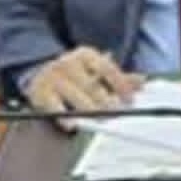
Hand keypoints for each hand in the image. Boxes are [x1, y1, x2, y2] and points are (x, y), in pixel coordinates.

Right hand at [24, 48, 141, 113]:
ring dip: (90, 112)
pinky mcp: (40, 93)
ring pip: (76, 98)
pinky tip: (74, 125)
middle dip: (107, 103)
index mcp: (85, 55)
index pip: (107, 68)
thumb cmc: (73, 74)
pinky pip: (55, 108)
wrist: (38, 73)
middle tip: (117, 115)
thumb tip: (142, 81)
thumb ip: (118, 77)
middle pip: (92, 86)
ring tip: (101, 122)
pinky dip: (66, 118)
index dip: (120, 85)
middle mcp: (68, 63)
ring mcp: (54, 78)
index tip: (130, 100)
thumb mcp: (94, 69)